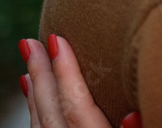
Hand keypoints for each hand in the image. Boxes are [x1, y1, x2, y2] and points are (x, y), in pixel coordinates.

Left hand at [19, 35, 141, 127]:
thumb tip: (131, 114)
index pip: (77, 106)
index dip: (66, 73)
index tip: (56, 41)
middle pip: (52, 110)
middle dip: (42, 74)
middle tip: (30, 43)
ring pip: (41, 121)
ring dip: (36, 89)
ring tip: (31, 60)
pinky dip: (35, 109)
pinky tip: (33, 94)